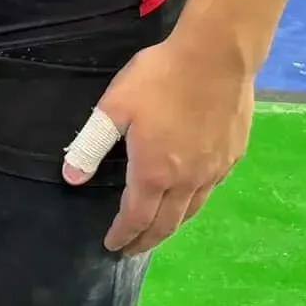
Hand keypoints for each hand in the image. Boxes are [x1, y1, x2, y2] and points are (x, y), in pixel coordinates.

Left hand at [63, 32, 253, 253]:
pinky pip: (211, 190)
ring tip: (159, 229)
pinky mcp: (233, 156)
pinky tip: (190, 194)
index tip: (112, 246)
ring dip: (172, 226)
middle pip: (166, 224)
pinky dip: (194, 202)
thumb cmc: (161, 78)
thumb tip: (71, 178)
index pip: (136, 218)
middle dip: (146, 240)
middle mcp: (187, 181)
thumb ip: (92, 143)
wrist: (218, 56)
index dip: (123, 235)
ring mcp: (214, 170)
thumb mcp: (115, 107)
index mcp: (154, 172)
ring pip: (192, 211)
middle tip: (133, 248)